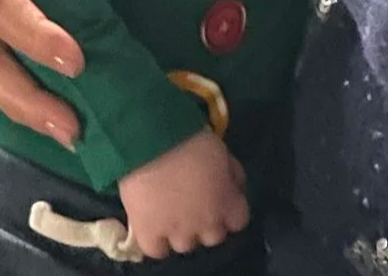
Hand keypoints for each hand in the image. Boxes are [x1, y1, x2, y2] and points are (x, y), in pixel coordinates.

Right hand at [116, 127, 250, 257]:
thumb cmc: (190, 137)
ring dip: (181, 231)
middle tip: (193, 203)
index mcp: (228, 203)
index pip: (238, 221)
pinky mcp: (149, 234)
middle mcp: (207, 224)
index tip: (219, 198)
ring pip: (186, 244)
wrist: (150, 140)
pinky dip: (155, 241)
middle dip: (206, 221)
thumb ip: (230, 174)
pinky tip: (152, 226)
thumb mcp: (222, 151)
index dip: (228, 209)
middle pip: (213, 236)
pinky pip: (156, 249)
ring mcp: (178, 232)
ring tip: (169, 212)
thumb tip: (231, 184)